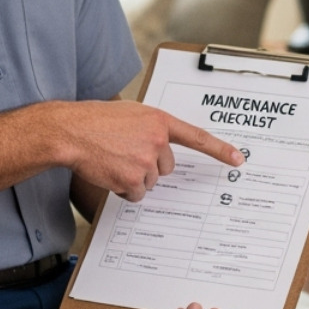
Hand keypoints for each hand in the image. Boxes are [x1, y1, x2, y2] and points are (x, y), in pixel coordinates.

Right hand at [59, 101, 242, 203]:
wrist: (70, 131)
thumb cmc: (96, 121)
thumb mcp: (131, 114)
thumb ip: (151, 128)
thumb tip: (159, 147)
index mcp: (159, 121)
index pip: (196, 137)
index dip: (219, 149)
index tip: (238, 159)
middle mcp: (157, 140)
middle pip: (166, 168)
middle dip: (149, 166)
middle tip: (125, 154)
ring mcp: (146, 161)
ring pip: (150, 182)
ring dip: (133, 177)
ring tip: (113, 160)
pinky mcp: (132, 179)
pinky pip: (135, 194)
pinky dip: (122, 189)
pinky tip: (109, 172)